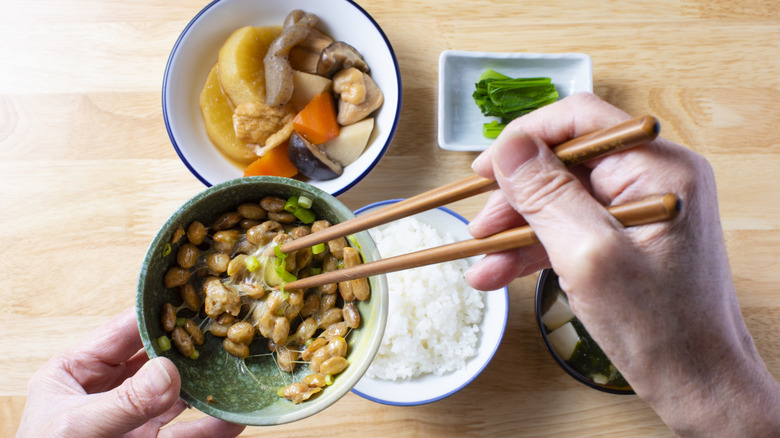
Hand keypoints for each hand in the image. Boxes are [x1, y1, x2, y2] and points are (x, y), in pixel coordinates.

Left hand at [16, 308, 245, 437]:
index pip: (122, 332)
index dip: (157, 315)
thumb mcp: (76, 428)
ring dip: (205, 387)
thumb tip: (170, 372)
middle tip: (224, 333)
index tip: (194, 300)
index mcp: (76, 373)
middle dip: (189, 347)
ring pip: (176, 396)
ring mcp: (129, 420)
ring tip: (234, 372)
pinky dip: (210, 427)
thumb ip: (123, 402)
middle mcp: (107, 392)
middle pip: (156, 359)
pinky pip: (184, 434)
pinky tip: (232, 420)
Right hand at [466, 92, 779, 435]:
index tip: (484, 170)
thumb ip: (546, 194)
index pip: (579, 121)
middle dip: (515, 198)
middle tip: (479, 227)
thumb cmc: (660, 328)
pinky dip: (534, 248)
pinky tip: (498, 271)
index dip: (524, 139)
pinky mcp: (627, 237)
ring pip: (560, 200)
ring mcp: (639, 209)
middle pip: (563, 164)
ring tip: (480, 260)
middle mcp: (652, 179)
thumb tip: (508, 146)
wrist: (696, 384)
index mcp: (658, 168)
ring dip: (516, 229)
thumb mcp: (589, 255)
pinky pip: (570, 228)